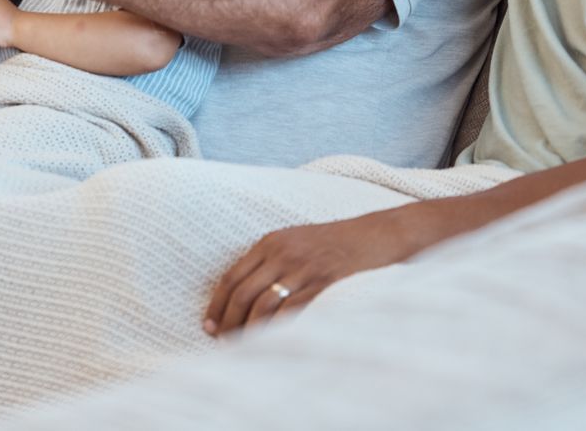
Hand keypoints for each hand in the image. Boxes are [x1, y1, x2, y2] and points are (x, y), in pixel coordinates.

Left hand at [203, 204, 434, 335]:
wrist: (377, 235)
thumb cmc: (335, 244)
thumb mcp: (297, 242)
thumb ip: (271, 263)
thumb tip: (244, 299)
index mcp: (271, 242)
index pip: (231, 276)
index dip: (217, 304)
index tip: (208, 326)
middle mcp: (283, 253)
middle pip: (243, 293)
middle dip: (229, 322)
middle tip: (222, 344)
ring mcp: (304, 269)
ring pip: (264, 306)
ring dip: (249, 331)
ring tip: (243, 350)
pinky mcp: (325, 284)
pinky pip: (293, 312)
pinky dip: (278, 330)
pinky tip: (272, 345)